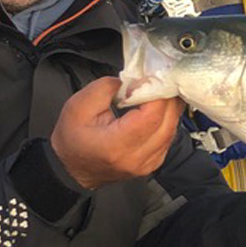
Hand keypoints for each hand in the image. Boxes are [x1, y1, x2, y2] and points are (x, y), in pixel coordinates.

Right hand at [50, 77, 183, 188]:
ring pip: (173, 128)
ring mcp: (148, 163)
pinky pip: (170, 136)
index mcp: (117, 146)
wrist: (72, 169)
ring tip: (159, 89)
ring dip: (170, 106)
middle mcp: (137, 159)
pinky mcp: (154, 162)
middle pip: (168, 121)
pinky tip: (159, 106)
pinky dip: (168, 118)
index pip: (151, 116)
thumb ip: (105, 88)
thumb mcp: (78, 105)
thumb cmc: (72, 139)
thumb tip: (133, 80)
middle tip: (159, 77)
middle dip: (166, 96)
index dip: (155, 92)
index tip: (148, 77)